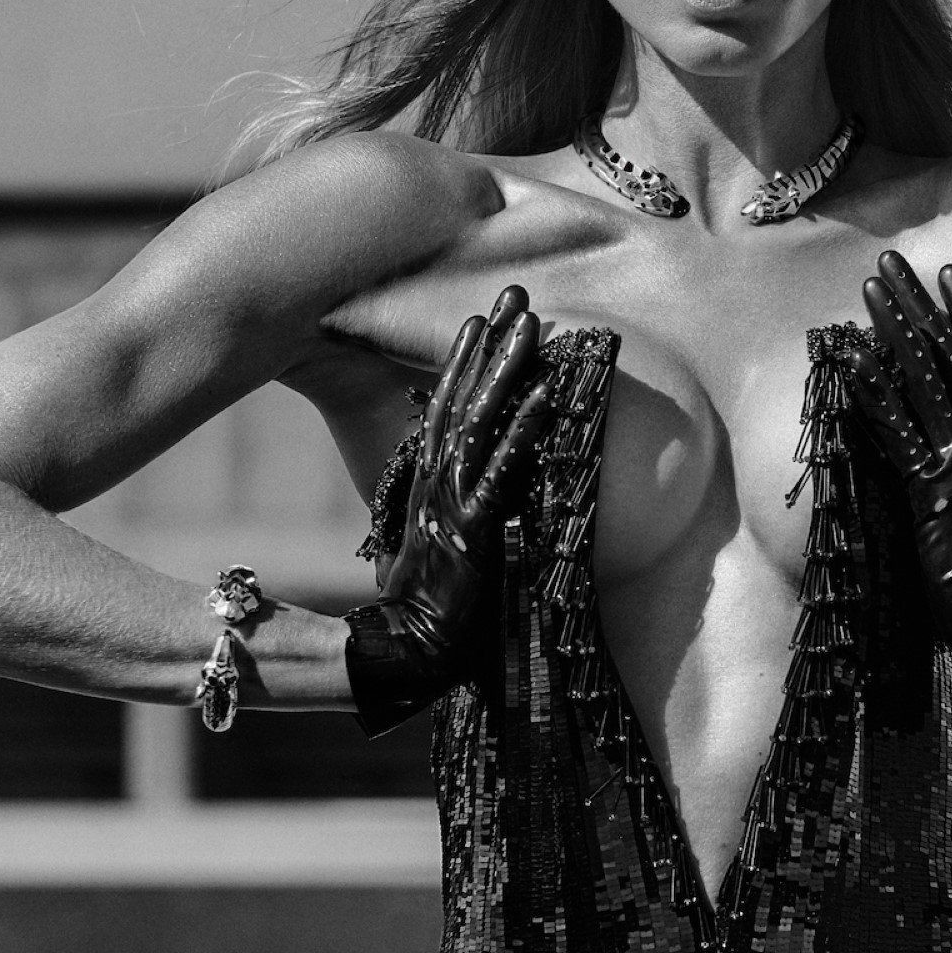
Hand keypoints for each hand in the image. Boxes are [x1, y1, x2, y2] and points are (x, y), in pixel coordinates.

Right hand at [344, 286, 551, 736]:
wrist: (408, 659)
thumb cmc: (426, 619)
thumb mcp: (434, 560)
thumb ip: (444, 528)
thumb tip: (458, 517)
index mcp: (427, 490)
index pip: (444, 412)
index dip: (463, 364)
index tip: (481, 320)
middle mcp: (435, 486)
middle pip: (460, 399)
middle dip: (488, 344)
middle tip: (515, 292)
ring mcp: (452, 504)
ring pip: (479, 422)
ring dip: (505, 369)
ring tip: (530, 321)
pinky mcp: (473, 530)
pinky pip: (501, 471)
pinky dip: (521, 431)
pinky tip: (543, 395)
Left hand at [847, 250, 951, 671]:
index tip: (948, 275)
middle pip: (950, 356)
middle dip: (918, 304)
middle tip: (890, 261)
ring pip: (925, 382)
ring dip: (894, 331)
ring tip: (868, 289)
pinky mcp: (929, 494)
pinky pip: (898, 434)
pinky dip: (874, 396)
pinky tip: (851, 363)